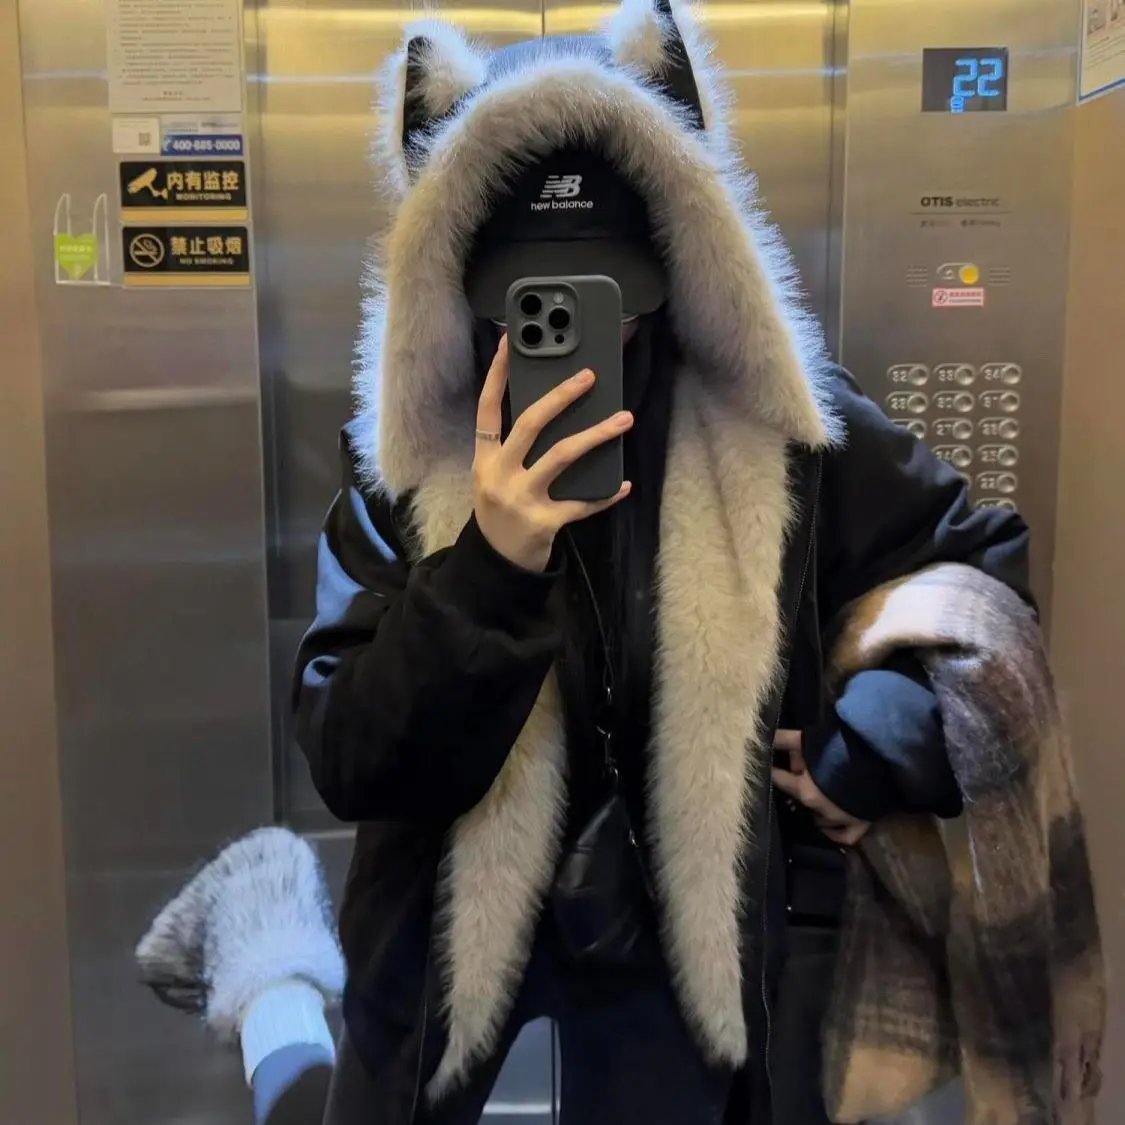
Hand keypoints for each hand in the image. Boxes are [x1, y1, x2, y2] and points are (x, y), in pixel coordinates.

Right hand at [473, 335, 633, 571]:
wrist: (496, 563)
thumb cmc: (502, 510)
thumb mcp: (495, 477)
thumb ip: (514, 448)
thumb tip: (554, 408)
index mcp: (484, 459)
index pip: (487, 408)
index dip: (498, 374)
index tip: (512, 342)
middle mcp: (498, 475)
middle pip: (529, 425)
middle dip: (561, 396)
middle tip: (589, 376)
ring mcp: (521, 499)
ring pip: (561, 456)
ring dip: (596, 435)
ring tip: (624, 419)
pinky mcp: (544, 522)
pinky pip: (581, 503)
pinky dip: (604, 494)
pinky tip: (622, 484)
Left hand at [771, 729, 870, 846]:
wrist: (881, 756)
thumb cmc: (841, 747)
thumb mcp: (808, 740)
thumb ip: (785, 739)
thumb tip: (766, 738)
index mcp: (805, 791)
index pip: (781, 781)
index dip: (774, 772)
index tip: (769, 766)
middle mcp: (820, 810)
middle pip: (801, 799)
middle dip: (798, 786)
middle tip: (799, 773)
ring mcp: (841, 820)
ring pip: (820, 819)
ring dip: (815, 809)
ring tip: (815, 796)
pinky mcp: (860, 825)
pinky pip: (843, 836)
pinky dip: (834, 833)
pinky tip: (828, 827)